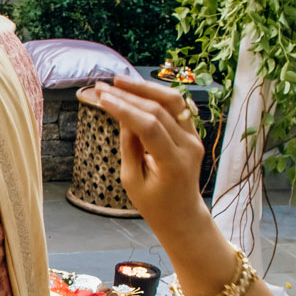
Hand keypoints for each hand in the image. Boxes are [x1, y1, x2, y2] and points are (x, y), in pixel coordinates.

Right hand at [78, 76, 206, 237]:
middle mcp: (189, 146)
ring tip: (119, 81)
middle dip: (128, 95)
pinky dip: (155, 95)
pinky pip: (176, 106)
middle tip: (102, 87)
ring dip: (144, 88)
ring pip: (172, 100)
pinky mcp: (192, 132)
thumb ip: (129, 147)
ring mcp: (194, 137)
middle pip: (159, 109)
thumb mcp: (132, 181)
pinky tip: (135, 89)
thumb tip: (123, 116)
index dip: (124, 110)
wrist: (182, 214)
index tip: (102, 99)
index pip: (150, 127)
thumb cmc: (154, 204)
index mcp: (174, 163)